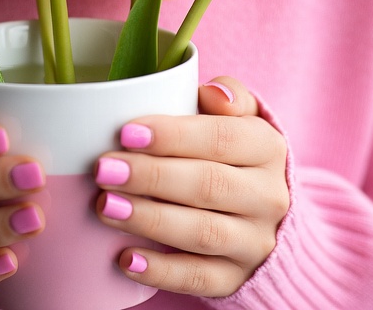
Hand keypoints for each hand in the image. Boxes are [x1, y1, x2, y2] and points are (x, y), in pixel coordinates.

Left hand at [93, 76, 287, 297]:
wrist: (267, 216)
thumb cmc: (234, 155)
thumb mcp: (241, 119)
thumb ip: (228, 97)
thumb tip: (211, 93)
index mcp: (267, 149)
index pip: (222, 138)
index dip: (173, 136)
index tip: (126, 133)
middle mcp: (268, 197)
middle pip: (208, 185)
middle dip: (151, 177)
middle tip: (104, 169)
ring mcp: (255, 242)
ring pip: (202, 233)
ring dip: (150, 219)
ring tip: (106, 206)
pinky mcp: (237, 279)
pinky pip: (200, 279)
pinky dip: (162, 271)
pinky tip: (126, 258)